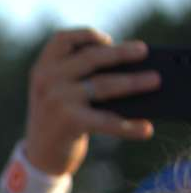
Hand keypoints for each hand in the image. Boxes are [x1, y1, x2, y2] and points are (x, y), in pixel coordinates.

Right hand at [24, 28, 157, 176]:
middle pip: (91, 57)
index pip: (62, 40)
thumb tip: (128, 67)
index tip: (108, 41)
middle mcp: (46, 81)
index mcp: (42, 69)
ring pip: (103, 84)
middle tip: (143, 51)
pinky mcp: (68, 122)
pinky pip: (106, 120)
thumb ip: (78, 76)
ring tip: (154, 81)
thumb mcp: (55, 92)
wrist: (38, 157)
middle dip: (121, 53)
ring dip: (133, 82)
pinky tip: (145, 129)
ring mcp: (56, 100)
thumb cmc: (56, 120)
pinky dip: (128, 126)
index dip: (87, 36)